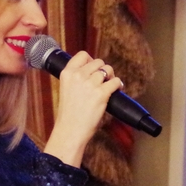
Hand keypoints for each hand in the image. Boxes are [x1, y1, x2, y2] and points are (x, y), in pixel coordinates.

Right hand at [44, 51, 121, 166]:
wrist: (70, 130)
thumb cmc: (70, 114)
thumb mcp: (67, 89)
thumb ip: (77, 78)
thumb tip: (95, 71)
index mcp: (67, 73)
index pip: (83, 55)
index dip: (91, 61)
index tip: (94, 69)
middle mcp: (78, 75)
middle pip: (98, 62)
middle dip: (103, 70)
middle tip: (104, 81)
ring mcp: (90, 84)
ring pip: (108, 70)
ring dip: (111, 78)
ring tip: (110, 87)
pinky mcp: (101, 93)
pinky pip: (116, 81)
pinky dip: (118, 85)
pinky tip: (117, 90)